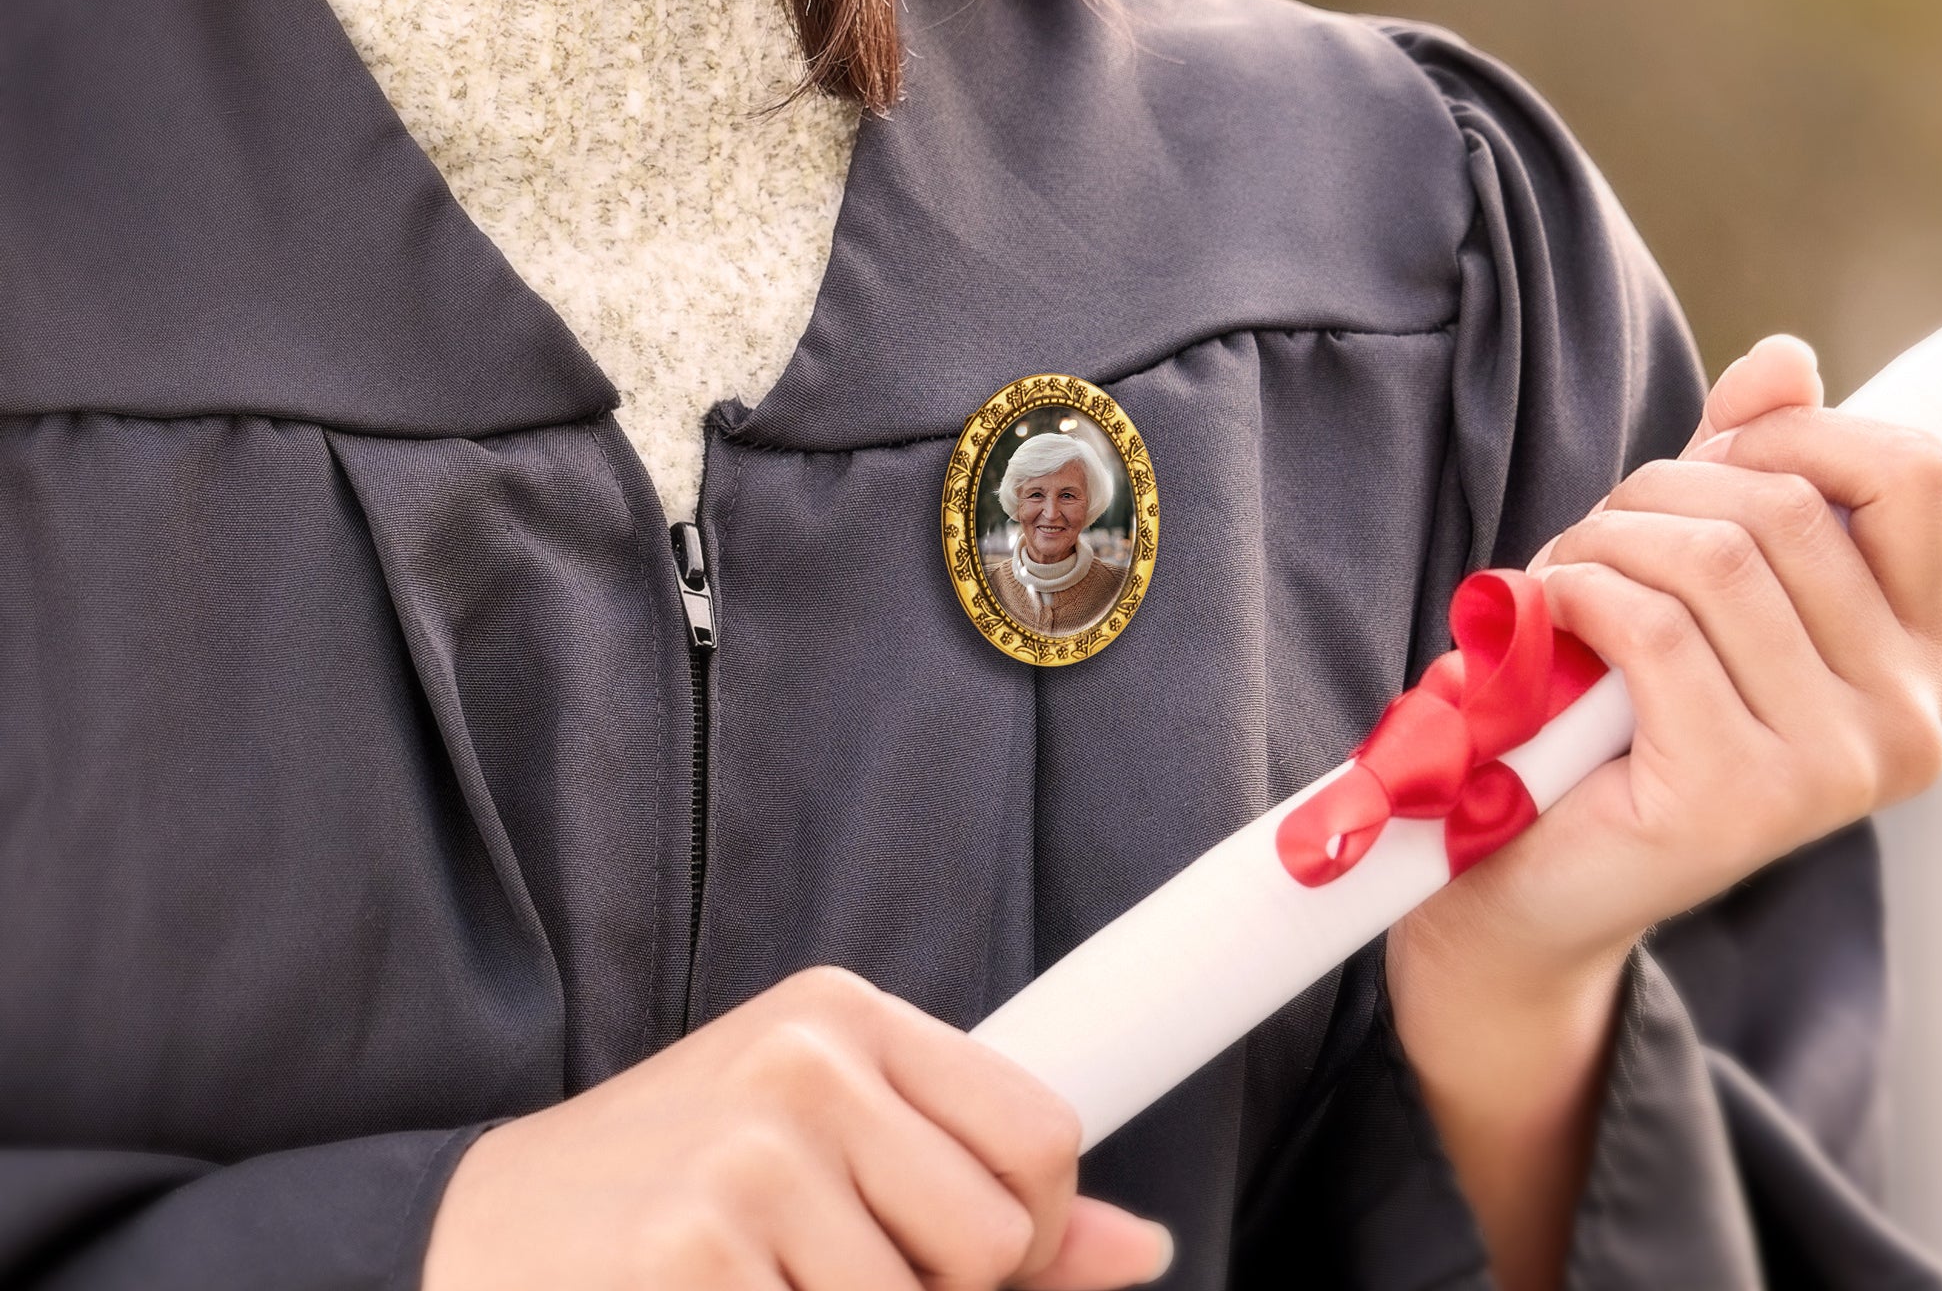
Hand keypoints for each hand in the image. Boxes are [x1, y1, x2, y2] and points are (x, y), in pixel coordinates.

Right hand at [422, 967, 1172, 1290]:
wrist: (464, 1238)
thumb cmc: (662, 1195)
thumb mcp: (819, 1149)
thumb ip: (976, 1195)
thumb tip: (1140, 1250)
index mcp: (841, 1014)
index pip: (1042, 1134)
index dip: (1027, 1232)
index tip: (961, 1259)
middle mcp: (803, 1063)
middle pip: (995, 1238)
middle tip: (824, 1278)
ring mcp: (746, 1161)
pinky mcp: (692, 1260)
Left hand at [1386, 334, 1941, 1288]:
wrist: (1526, 873)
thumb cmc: (1610, 710)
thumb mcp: (1688, 571)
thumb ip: (1745, 468)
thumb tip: (1786, 359)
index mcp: (1918, 655)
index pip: (1912, 475)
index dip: (1793, 431)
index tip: (1707, 458)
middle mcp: (1905, 717)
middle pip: (1782, 506)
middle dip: (1655, 493)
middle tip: (1593, 541)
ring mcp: (1832, 768)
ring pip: (1713, 557)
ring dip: (1603, 542)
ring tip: (1562, 582)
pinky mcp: (1740, 798)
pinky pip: (1651, 628)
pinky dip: (1574, 595)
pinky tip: (1542, 620)